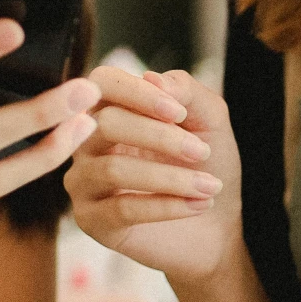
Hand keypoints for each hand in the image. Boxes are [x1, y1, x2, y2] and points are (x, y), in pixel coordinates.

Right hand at [66, 67, 240, 283]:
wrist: (217, 224)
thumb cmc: (208, 165)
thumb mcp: (209, 121)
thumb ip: (187, 92)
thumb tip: (152, 77)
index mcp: (111, 109)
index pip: (102, 83)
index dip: (136, 92)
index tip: (179, 113)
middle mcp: (87, 142)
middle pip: (106, 124)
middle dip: (161, 137)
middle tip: (203, 152)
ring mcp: (83, 182)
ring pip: (113, 169)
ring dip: (171, 177)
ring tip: (210, 186)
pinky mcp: (91, 220)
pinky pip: (121, 209)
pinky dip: (166, 205)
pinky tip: (198, 204)